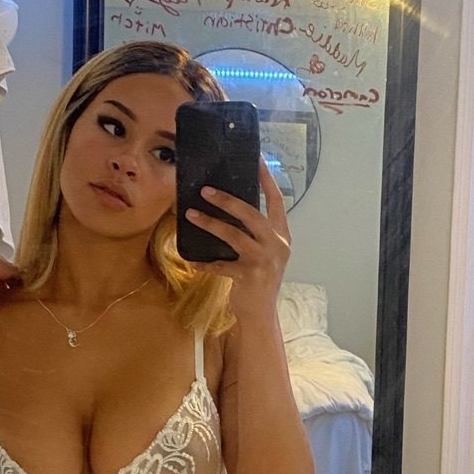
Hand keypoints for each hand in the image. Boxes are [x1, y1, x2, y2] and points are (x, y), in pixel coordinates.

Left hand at [184, 160, 290, 320]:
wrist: (260, 314)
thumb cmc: (258, 279)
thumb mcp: (263, 252)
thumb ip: (254, 232)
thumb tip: (227, 205)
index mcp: (282, 235)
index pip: (277, 200)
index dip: (267, 179)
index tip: (256, 158)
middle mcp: (277, 245)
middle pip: (252, 215)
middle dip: (228, 201)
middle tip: (206, 190)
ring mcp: (264, 261)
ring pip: (235, 236)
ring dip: (210, 224)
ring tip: (190, 213)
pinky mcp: (249, 277)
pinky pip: (220, 265)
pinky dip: (204, 262)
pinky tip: (192, 260)